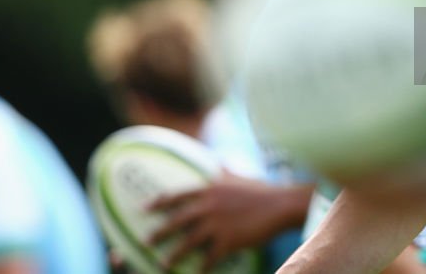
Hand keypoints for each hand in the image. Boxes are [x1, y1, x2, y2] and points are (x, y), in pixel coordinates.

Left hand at [148, 174, 308, 271]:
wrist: (280, 205)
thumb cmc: (261, 190)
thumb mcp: (238, 177)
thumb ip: (224, 171)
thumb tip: (218, 162)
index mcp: (210, 189)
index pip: (178, 195)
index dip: (159, 202)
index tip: (144, 208)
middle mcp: (210, 206)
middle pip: (178, 220)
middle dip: (160, 231)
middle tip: (145, 240)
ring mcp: (218, 224)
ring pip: (189, 242)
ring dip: (174, 254)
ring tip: (162, 263)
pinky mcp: (229, 240)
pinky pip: (209, 258)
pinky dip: (201, 267)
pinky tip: (196, 273)